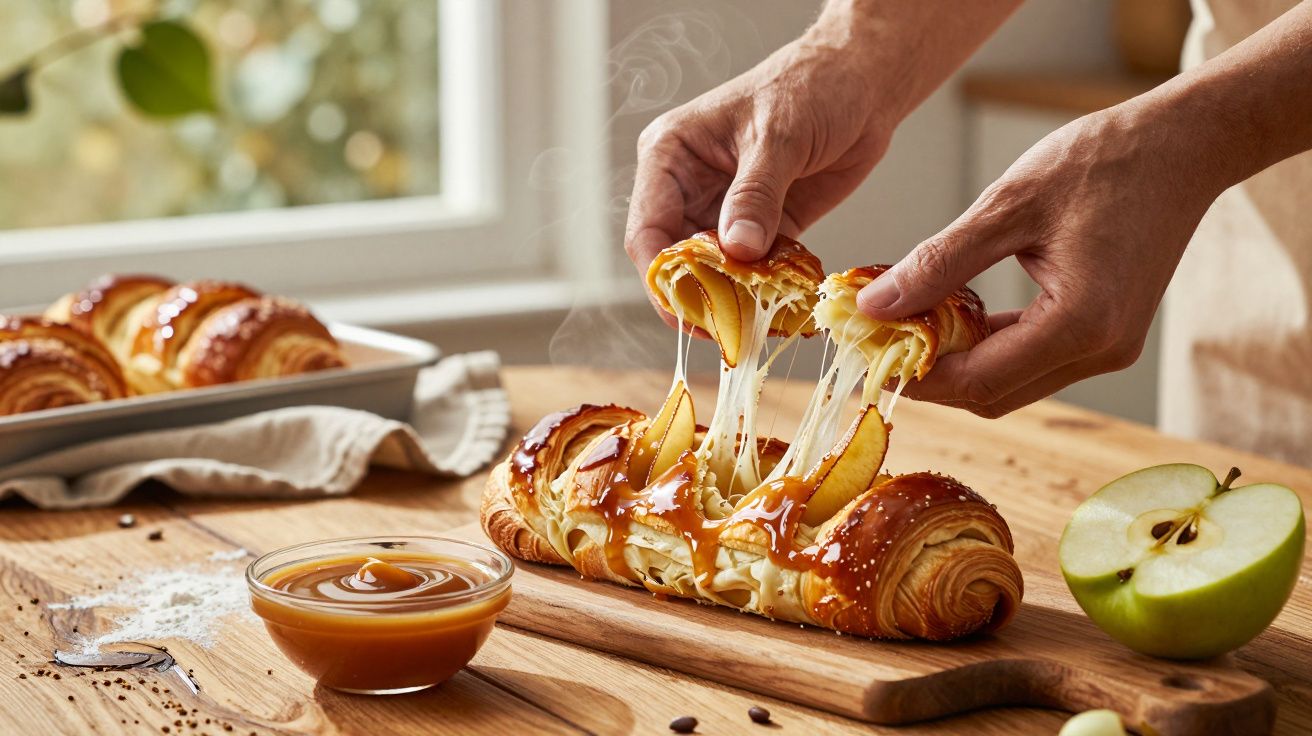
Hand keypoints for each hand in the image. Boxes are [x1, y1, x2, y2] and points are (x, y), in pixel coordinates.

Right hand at [623, 29, 892, 321]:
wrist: (863, 81)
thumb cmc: (812, 85)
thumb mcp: (780, 136)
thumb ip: (756, 194)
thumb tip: (736, 250)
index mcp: (671, 157)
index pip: (648, 231)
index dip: (664, 278)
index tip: (689, 312)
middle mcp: (688, 188)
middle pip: (676, 263)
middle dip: (699, 298)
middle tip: (729, 330)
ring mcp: (724, 211)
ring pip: (713, 274)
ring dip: (734, 301)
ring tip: (758, 326)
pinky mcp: (762, 227)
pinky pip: (753, 272)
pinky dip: (765, 293)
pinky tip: (782, 310)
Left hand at [857, 106, 1225, 417]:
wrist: (1181, 145)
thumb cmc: (1103, 161)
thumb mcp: (1008, 205)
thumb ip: (939, 263)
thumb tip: (876, 306)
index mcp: (1081, 324)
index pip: (977, 380)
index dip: (915, 375)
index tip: (866, 354)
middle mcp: (1101, 351)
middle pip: (992, 395)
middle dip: (930, 375)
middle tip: (878, 340)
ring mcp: (1108, 348)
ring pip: (1010, 383)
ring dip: (957, 362)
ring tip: (906, 324)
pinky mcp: (1106, 335)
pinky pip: (1032, 359)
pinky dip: (989, 346)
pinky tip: (953, 314)